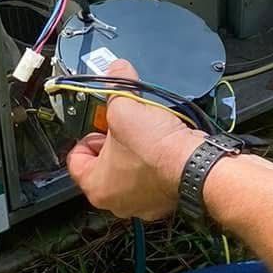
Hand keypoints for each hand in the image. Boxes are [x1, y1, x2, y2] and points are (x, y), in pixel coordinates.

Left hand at [65, 59, 198, 221]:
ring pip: (128, 171)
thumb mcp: (125, 107)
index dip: (87, 135)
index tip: (99, 124)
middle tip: (123, 125)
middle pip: (103, 164)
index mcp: (96, 186)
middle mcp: (116, 201)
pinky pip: (150, 177)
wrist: (196, 163)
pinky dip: (153, 163)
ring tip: (143, 133)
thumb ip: (115, 87)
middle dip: (112, 142)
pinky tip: (160, 145)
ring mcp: (142, 203)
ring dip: (133, 152)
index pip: (76, 159)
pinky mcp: (163, 199)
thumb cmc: (157, 149)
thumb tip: (116, 69)